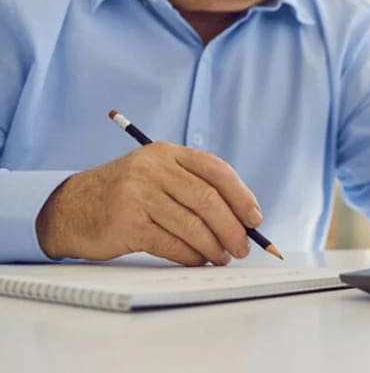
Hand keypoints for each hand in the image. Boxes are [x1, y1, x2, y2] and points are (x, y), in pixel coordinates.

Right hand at [35, 142, 263, 265]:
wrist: (70, 209)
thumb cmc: (126, 196)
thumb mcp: (156, 176)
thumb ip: (193, 187)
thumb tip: (241, 219)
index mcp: (167, 153)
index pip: (216, 170)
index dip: (241, 196)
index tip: (255, 219)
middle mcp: (153, 168)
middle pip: (208, 200)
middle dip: (232, 228)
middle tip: (243, 248)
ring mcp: (138, 194)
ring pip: (192, 224)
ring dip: (214, 246)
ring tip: (222, 257)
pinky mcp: (128, 222)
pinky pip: (171, 243)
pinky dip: (191, 256)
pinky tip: (199, 261)